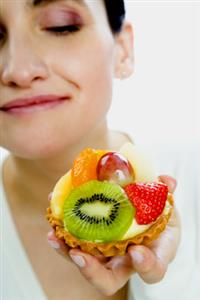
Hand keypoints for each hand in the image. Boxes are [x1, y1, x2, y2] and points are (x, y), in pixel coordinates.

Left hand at [47, 175, 180, 295]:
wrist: (141, 211)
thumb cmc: (157, 213)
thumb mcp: (165, 203)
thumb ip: (165, 192)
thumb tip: (166, 182)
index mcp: (151, 255)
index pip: (151, 271)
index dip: (145, 265)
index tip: (137, 251)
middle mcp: (124, 261)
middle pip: (107, 280)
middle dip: (91, 271)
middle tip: (78, 254)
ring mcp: (105, 253)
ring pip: (84, 262)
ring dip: (67, 250)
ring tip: (54, 234)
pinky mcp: (89, 240)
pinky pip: (73, 240)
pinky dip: (62, 228)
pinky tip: (54, 206)